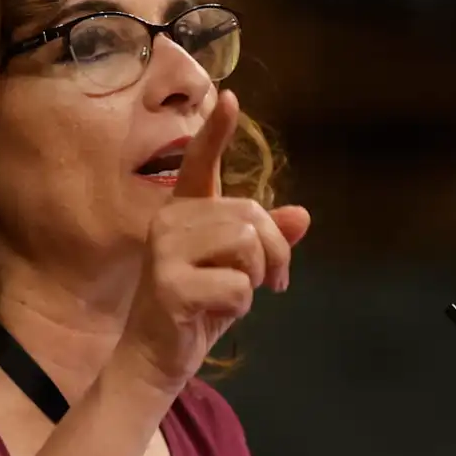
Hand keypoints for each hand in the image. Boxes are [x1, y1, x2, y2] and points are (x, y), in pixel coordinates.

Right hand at [110, 89, 311, 395]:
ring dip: (257, 277)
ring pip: (247, 244)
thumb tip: (302, 215)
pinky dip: (240, 306)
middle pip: (251, 216)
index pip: (199, 164)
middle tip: (274, 282)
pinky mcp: (170, 284)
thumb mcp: (236, 271)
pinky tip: (215, 314)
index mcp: (183, 212)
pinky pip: (238, 285)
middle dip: (275, 252)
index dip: (215, 132)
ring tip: (241, 296)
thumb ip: (265, 241)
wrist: (154, 358)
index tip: (230, 97)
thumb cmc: (196, 309)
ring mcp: (165, 251)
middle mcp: (169, 221)